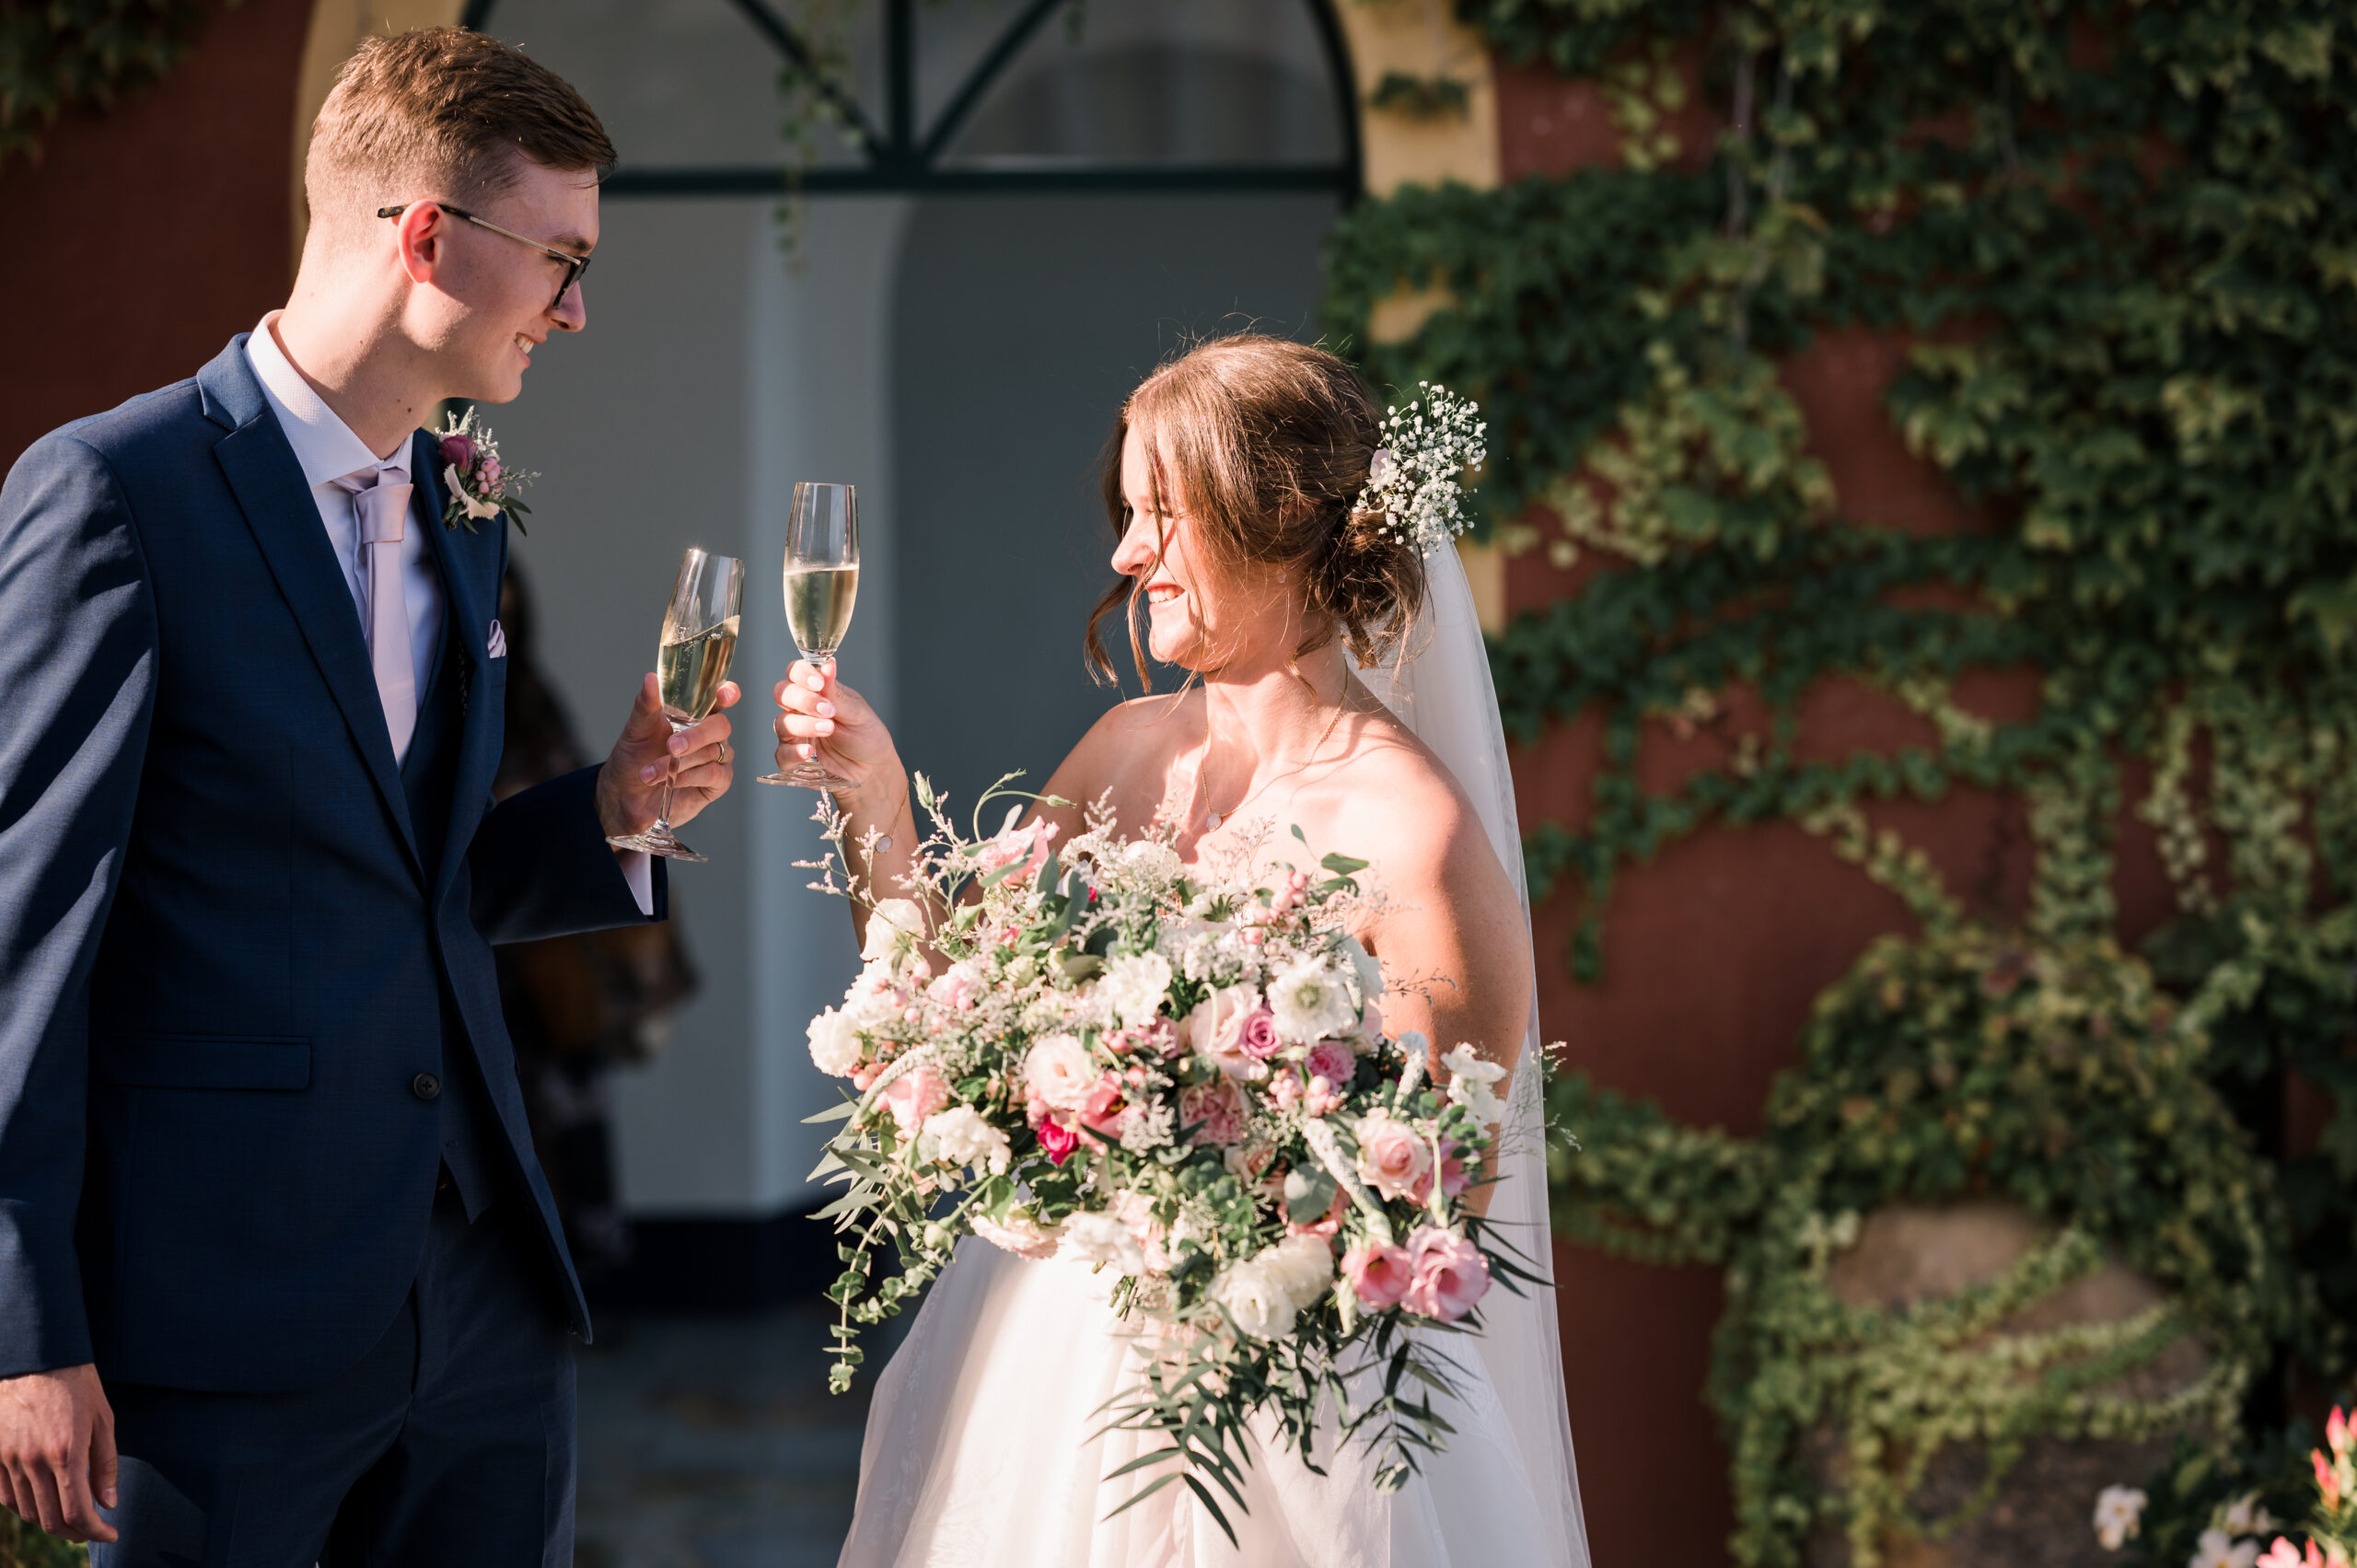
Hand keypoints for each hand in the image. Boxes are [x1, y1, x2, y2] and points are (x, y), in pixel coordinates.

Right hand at [0, 1364, 116, 1542]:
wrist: (35, 1356)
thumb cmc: (76, 1383)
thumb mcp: (102, 1418)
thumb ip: (105, 1464)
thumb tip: (108, 1503)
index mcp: (65, 1452)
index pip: (77, 1511)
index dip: (95, 1530)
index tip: (110, 1534)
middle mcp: (33, 1461)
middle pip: (50, 1519)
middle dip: (75, 1532)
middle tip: (93, 1531)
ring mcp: (8, 1459)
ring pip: (27, 1511)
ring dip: (50, 1523)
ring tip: (71, 1520)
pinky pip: (6, 1496)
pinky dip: (26, 1508)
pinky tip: (43, 1505)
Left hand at [596, 673, 740, 839]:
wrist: (625, 795)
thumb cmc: (634, 758)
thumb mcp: (636, 729)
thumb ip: (646, 704)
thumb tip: (650, 678)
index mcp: (695, 715)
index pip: (719, 698)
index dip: (727, 693)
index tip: (725, 694)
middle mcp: (710, 734)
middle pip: (721, 726)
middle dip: (696, 735)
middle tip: (671, 746)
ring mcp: (716, 758)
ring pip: (712, 752)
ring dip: (679, 763)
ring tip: (649, 773)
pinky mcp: (718, 782)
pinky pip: (715, 774)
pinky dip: (691, 776)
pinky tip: (672, 781)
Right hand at [774, 659, 897, 804]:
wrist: (873, 769)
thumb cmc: (865, 735)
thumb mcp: (856, 712)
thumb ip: (836, 693)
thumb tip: (828, 664)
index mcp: (815, 691)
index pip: (795, 673)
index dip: (801, 674)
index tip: (818, 683)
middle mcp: (800, 709)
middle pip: (782, 694)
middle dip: (803, 700)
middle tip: (827, 710)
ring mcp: (794, 733)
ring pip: (782, 723)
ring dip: (804, 725)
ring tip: (829, 729)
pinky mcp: (793, 758)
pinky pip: (782, 754)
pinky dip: (793, 752)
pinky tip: (809, 751)